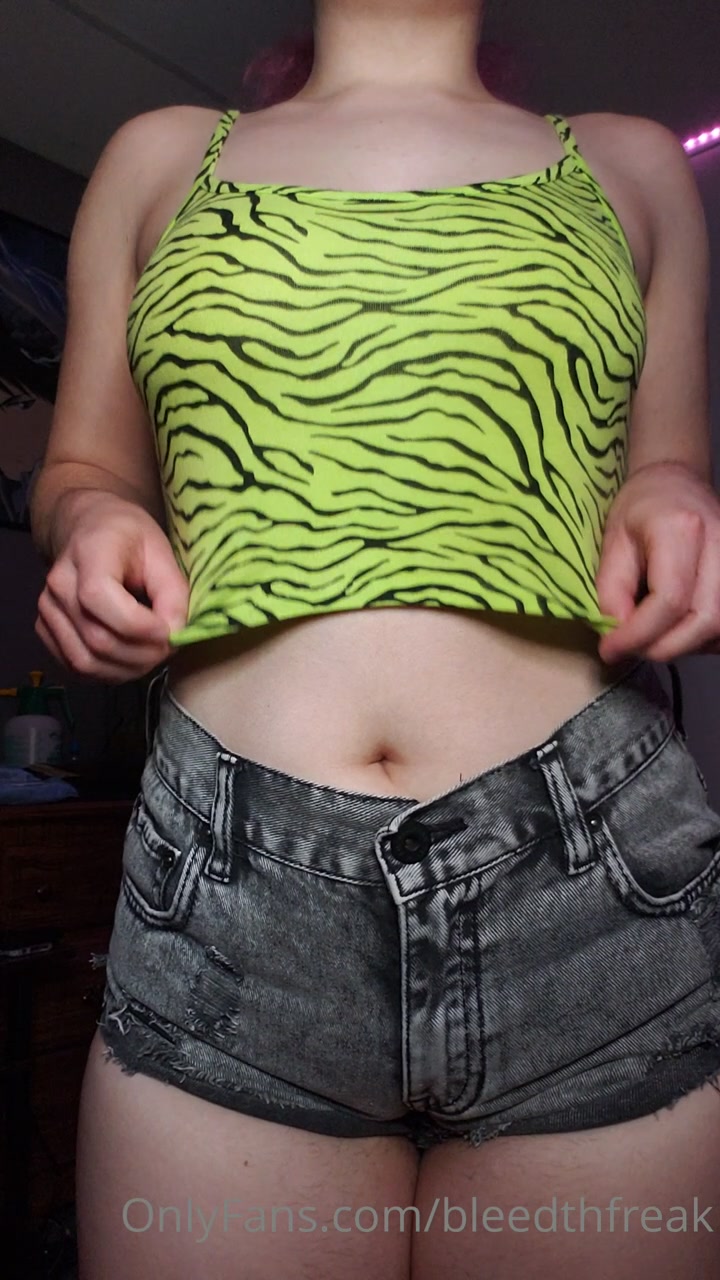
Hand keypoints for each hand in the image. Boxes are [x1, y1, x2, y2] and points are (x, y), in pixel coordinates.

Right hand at [35, 490, 189, 683]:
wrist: (90, 530)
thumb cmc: (130, 538)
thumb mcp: (162, 552)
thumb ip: (174, 593)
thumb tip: (176, 633)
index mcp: (87, 552)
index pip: (98, 598)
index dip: (139, 626)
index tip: (170, 631)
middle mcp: (59, 583)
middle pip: (97, 638)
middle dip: (142, 655)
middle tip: (170, 648)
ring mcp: (47, 608)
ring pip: (85, 661)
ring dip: (128, 669)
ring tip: (153, 655)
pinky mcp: (45, 629)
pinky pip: (76, 666)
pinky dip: (109, 672)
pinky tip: (131, 658)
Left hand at [596, 461, 719, 664]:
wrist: (676, 482)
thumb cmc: (640, 509)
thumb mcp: (612, 543)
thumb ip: (612, 591)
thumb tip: (618, 635)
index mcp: (681, 529)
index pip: (669, 600)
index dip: (638, 634)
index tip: (610, 648)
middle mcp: (719, 545)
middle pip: (704, 621)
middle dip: (662, 647)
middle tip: (629, 647)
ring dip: (683, 646)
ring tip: (651, 636)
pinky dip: (702, 639)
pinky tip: (676, 630)